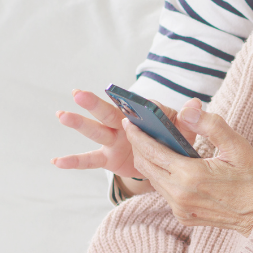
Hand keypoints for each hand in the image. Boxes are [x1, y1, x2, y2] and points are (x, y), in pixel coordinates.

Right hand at [52, 90, 198, 189]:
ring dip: (79, 123)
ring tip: (61, 114)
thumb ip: (189, 117)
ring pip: (96, 130)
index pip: (135, 105)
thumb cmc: (174, 139)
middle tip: (78, 93)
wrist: (166, 162)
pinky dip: (74, 161)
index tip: (113, 91)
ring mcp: (114, 140)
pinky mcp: (108, 158)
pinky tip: (56, 161)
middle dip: (95, 104)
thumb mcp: (185, 129)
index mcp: (143, 114)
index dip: (126, 100)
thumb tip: (195, 104)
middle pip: (109, 112)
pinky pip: (89, 160)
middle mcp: (125, 124)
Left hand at [124, 106, 252, 236]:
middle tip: (135, 129)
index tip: (129, 122)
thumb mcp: (237, 146)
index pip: (153, 152)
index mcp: (190, 175)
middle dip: (138, 146)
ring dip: (149, 161)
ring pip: (153, 180)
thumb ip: (211, 125)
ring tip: (151, 143)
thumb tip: (186, 111)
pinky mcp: (183, 216)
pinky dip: (161, 175)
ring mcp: (180, 208)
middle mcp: (179, 195)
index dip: (138, 135)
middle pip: (146, 167)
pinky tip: (170, 164)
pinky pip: (164, 192)